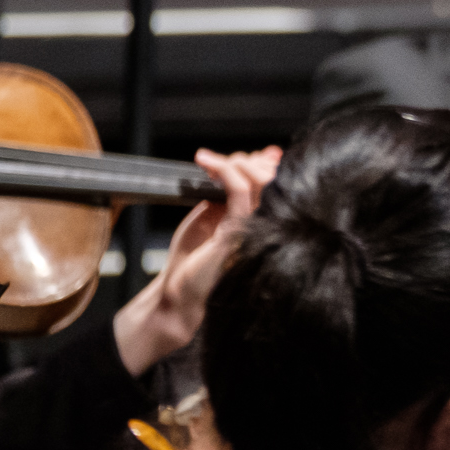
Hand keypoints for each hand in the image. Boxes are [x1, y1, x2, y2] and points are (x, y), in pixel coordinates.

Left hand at [114, 146, 282, 373]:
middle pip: (271, 177)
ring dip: (235, 161)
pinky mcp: (238, 231)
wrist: (176, 294)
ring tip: (209, 160)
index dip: (260, 162)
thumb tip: (236, 165)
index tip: (235, 155)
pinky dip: (226, 171)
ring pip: (261, 180)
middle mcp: (262, 222)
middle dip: (246, 160)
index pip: (272, 181)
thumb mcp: (207, 216)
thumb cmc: (189, 261)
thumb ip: (224, 192)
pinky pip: (240, 192)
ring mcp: (253, 227)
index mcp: (258, 219)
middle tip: (214, 160)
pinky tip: (210, 165)